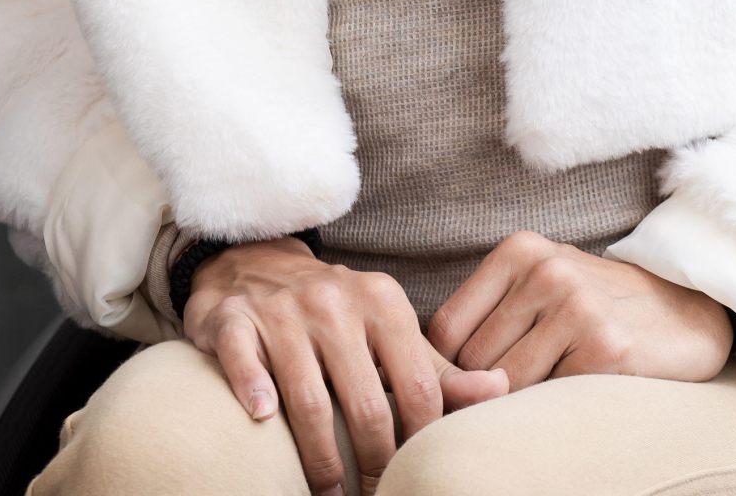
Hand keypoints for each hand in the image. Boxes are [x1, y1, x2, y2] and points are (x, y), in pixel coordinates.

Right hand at [181, 235, 509, 495]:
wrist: (255, 262)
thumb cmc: (335, 312)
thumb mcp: (389, 328)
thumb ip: (439, 368)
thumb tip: (502, 390)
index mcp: (383, 303)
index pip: (418, 388)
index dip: (422, 444)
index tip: (418, 478)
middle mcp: (335, 301)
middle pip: (366, 405)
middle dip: (375, 466)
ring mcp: (282, 310)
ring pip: (308, 400)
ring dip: (320, 461)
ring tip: (328, 495)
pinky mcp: (234, 321)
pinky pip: (244, 362)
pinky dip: (253, 392)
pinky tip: (263, 420)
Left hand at [425, 228, 735, 390]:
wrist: (687, 314)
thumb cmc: (598, 309)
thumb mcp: (541, 291)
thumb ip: (489, 319)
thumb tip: (426, 376)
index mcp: (520, 251)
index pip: (445, 329)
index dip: (443, 372)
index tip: (458, 395)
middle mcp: (545, 270)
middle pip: (471, 362)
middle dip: (478, 393)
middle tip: (501, 404)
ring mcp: (576, 306)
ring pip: (504, 386)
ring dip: (515, 406)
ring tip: (541, 397)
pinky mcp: (604, 347)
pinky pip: (546, 401)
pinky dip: (550, 411)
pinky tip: (575, 396)